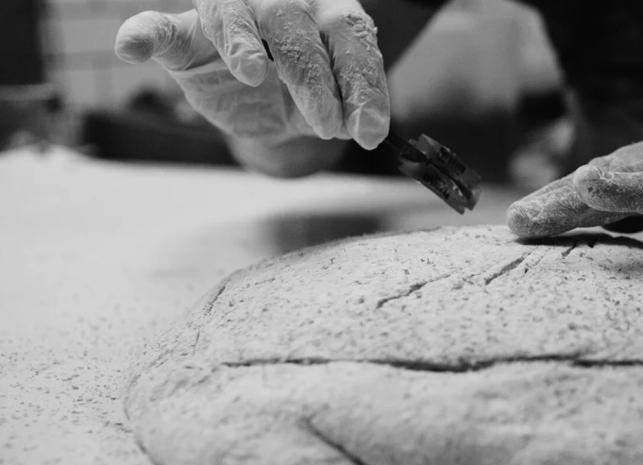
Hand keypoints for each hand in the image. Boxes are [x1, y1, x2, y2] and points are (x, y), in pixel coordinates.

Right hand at [114, 0, 389, 148]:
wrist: (270, 104)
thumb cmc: (310, 91)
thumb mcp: (337, 105)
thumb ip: (350, 110)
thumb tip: (360, 129)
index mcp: (328, 11)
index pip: (350, 36)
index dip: (361, 83)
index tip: (367, 130)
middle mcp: (282, 3)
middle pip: (296, 29)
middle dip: (314, 80)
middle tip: (327, 124)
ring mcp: (232, 14)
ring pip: (233, 15)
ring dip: (240, 43)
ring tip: (251, 73)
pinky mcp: (186, 36)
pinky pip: (161, 27)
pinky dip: (143, 34)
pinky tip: (132, 48)